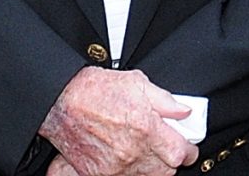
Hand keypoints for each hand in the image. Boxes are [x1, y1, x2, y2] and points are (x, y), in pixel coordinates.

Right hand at [39, 66, 195, 175]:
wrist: (60, 100)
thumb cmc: (95, 89)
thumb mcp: (136, 83)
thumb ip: (165, 100)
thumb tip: (183, 111)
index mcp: (145, 128)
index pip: (180, 153)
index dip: (188, 150)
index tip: (187, 146)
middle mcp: (131, 151)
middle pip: (166, 170)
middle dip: (171, 160)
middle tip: (167, 147)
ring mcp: (114, 167)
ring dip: (152, 167)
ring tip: (146, 151)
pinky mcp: (98, 174)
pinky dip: (129, 172)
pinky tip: (128, 160)